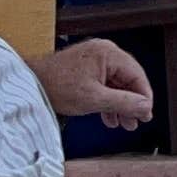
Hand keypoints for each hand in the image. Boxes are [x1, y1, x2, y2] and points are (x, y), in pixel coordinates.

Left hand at [32, 39, 152, 127]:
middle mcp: (104, 52)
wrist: (29, 84)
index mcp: (109, 53)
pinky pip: (104, 84)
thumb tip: (145, 107)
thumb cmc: (56, 85)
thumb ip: (123, 103)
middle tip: (137, 120)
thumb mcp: (94, 99)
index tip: (147, 113)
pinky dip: (108, 100)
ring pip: (116, 84)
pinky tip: (109, 116)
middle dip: (132, 103)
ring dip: (120, 104)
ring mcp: (95, 59)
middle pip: (128, 79)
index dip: (144, 97)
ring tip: (124, 123)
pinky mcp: (86, 68)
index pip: (137, 75)